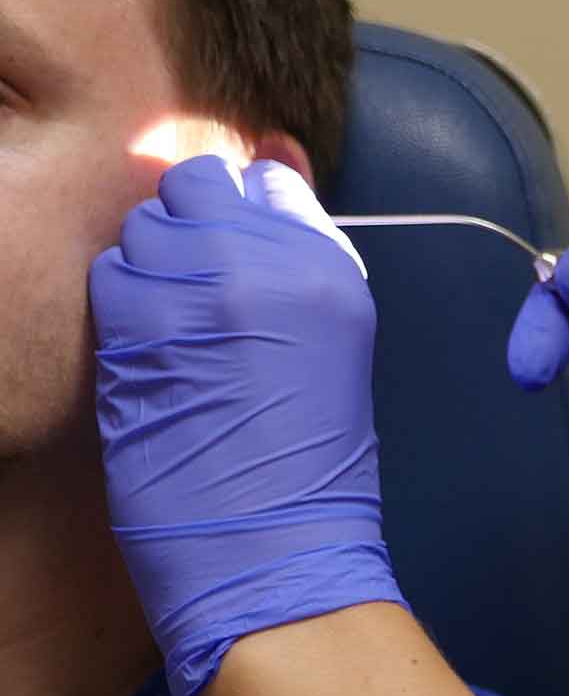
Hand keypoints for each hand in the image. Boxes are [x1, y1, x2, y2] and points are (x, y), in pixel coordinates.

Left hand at [92, 156, 398, 695]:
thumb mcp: (329, 334)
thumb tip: (272, 154)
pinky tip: (147, 357)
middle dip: (187, 231)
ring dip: (148, 270)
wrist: (278, 541)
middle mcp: (271, 262)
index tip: (238, 266)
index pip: (266, 181)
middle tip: (197, 299)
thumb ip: (293, 245)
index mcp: (330, 265)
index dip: (239, 218)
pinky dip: (118, 309)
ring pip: (144, 227)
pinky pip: (109, 276)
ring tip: (173, 334)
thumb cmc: (308, 454)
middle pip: (195, 187)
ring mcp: (203, 289)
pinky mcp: (142, 326)